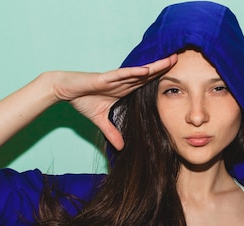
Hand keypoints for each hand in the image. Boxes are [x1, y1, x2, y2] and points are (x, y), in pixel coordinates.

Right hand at [53, 55, 177, 149]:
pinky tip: (146, 69)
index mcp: (123, 89)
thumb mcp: (100, 120)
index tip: (175, 76)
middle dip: (162, 67)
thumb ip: (112, 132)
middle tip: (179, 60)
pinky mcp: (104, 78)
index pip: (145, 83)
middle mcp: (122, 82)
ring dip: (154, 66)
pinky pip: (121, 74)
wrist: (64, 90)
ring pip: (138, 72)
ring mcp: (114, 79)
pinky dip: (133, 72)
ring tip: (169, 60)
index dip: (159, 78)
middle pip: (146, 74)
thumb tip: (121, 147)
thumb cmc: (82, 99)